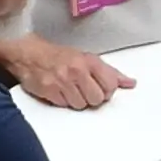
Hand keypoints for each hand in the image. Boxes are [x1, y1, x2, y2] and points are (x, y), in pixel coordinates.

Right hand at [2, 35, 124, 113]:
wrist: (29, 54)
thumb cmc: (59, 56)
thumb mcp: (87, 59)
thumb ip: (109, 72)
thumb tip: (131, 83)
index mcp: (89, 61)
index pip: (111, 85)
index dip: (107, 90)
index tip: (100, 87)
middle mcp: (77, 70)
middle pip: (97, 99)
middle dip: (92, 97)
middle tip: (83, 89)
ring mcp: (62, 81)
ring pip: (81, 105)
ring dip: (77, 101)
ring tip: (69, 89)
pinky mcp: (49, 91)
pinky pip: (65, 106)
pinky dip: (63, 101)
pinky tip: (59, 91)